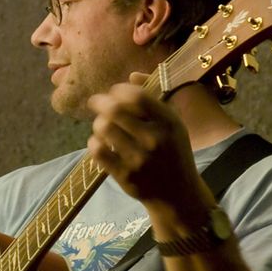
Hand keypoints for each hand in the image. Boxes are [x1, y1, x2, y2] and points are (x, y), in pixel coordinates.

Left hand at [86, 75, 205, 216]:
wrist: (177, 195)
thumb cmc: (172, 153)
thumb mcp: (174, 126)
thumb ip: (154, 102)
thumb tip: (131, 75)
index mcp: (169, 123)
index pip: (137, 96)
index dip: (119, 89)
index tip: (114, 92)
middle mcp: (155, 140)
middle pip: (115, 109)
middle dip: (100, 102)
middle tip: (96, 102)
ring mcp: (139, 159)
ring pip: (104, 128)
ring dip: (98, 122)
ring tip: (101, 124)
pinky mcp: (125, 175)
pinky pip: (98, 150)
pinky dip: (94, 142)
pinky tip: (99, 142)